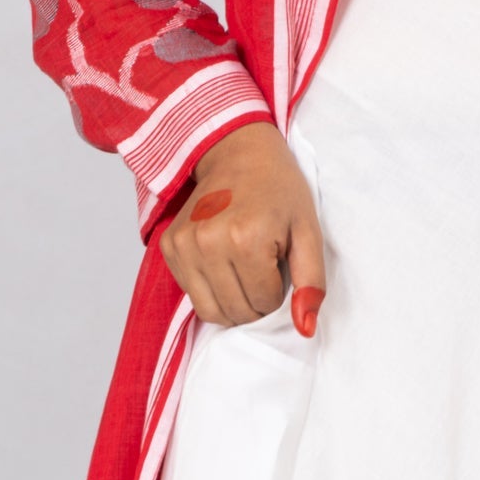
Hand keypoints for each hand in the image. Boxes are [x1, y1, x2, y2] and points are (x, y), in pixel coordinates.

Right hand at [159, 121, 326, 337]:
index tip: (278, 261)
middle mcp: (208, 243)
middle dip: (256, 300)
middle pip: (237, 312)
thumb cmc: (277, 188)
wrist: (237, 151)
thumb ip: (311, 280)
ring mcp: (184, 245)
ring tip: (244, 268)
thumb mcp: (307, 228)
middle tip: (263, 265)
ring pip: (211, 311)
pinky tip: (223, 260)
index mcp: (246, 237)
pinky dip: (211, 289)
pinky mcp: (169, 247)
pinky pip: (192, 295)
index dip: (278, 290)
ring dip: (233, 301)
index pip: (265, 304)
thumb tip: (304, 329)